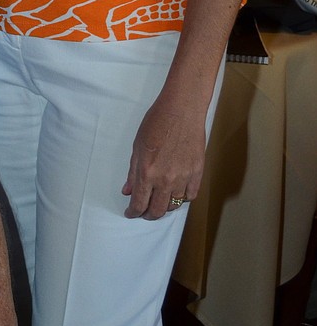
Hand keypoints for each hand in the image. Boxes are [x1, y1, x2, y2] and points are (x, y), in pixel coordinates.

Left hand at [122, 91, 206, 219]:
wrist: (182, 110)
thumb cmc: (157, 122)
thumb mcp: (137, 146)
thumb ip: (133, 172)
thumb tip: (128, 190)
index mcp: (147, 172)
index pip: (139, 203)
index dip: (133, 212)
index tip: (131, 213)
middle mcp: (166, 179)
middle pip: (157, 210)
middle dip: (148, 215)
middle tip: (143, 212)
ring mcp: (184, 177)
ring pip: (175, 205)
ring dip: (165, 207)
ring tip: (159, 202)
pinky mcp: (197, 173)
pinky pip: (190, 195)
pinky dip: (183, 198)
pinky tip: (176, 194)